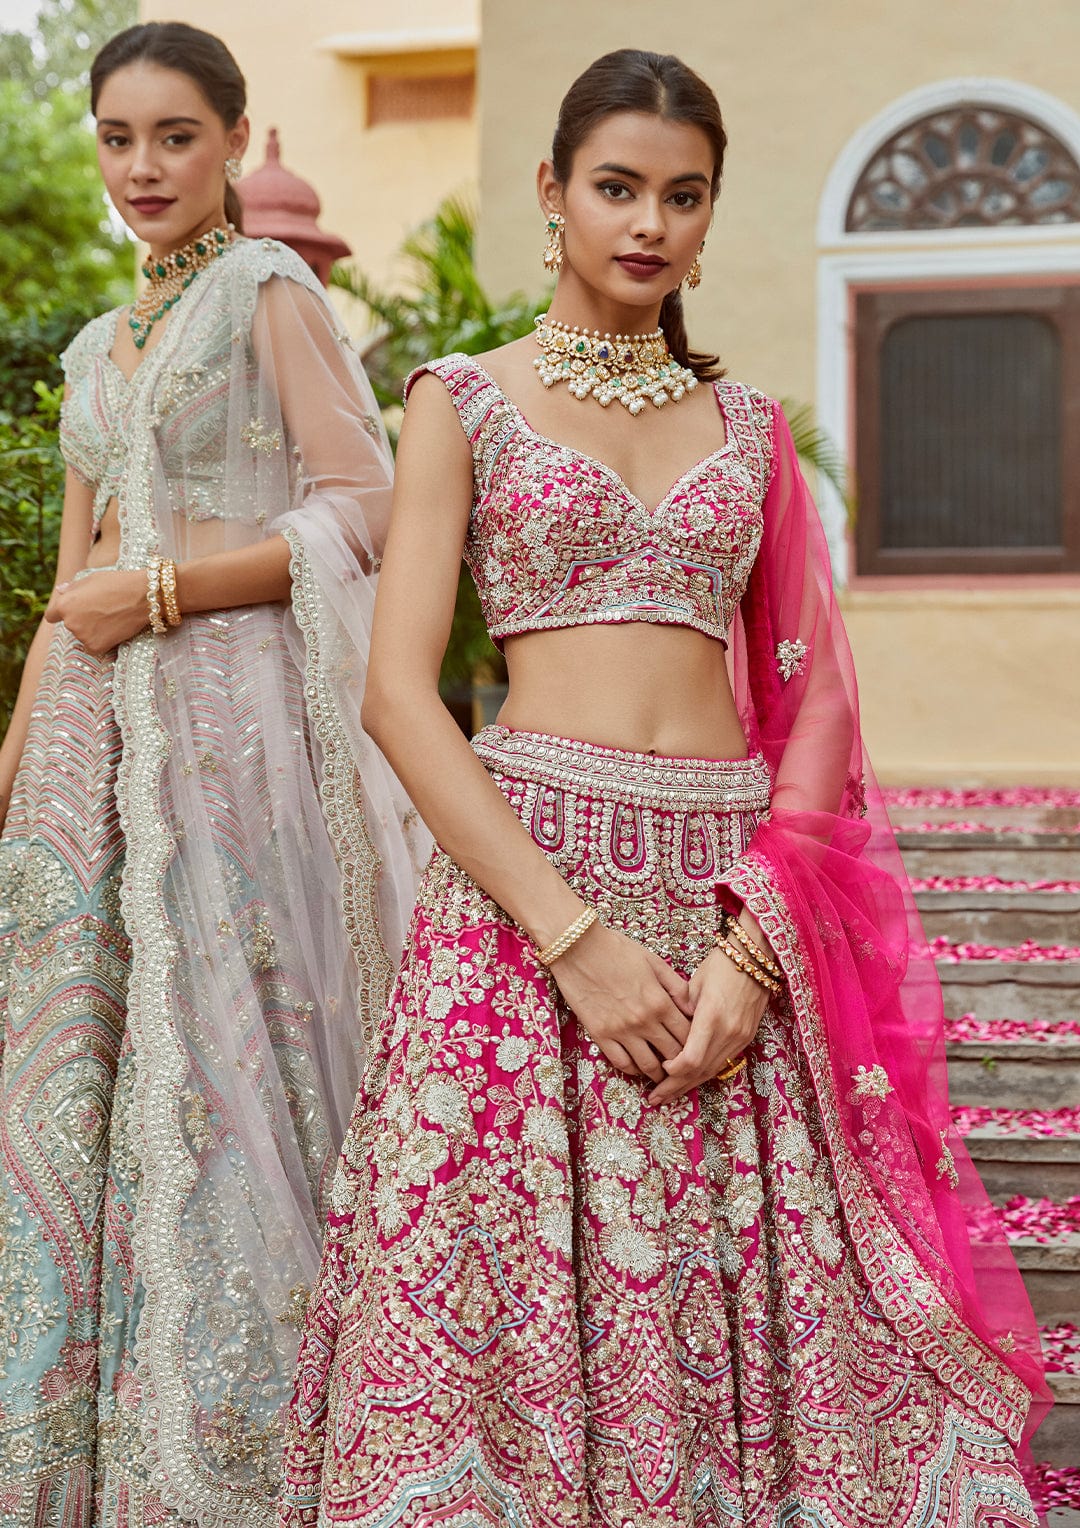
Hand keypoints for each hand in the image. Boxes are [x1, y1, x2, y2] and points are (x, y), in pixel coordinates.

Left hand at [45, 570, 148, 654]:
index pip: (52, 615)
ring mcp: (82, 636)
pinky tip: (112, 631)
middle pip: (70, 626)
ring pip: (82, 637)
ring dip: (92, 631)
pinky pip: (92, 648)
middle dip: (81, 620)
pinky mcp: (96, 646)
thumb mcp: (91, 579)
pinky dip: (100, 642)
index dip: (61, 613)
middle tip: (101, 611)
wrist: (142, 597)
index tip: (73, 612)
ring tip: (110, 619)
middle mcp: (69, 622)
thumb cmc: (117, 583)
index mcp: (64, 604)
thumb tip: (60, 591)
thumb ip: (73, 588)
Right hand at [548, 921, 692, 1085]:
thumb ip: (677, 987)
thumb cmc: (617, 949)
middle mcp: (644, 1021)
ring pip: (648, 1065)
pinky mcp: (600, 1035)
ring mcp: (621, 1030)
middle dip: (681, 1061)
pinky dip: (633, 1070)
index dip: (694, 1044)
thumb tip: (694, 1010)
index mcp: (660, 1002)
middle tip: (682, 1063)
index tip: (694, 1046)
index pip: (688, 1035)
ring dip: (659, 1072)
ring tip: (662, 1071)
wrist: (577, 947)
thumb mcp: (654, 962)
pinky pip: (621, 1063)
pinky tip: (638, 1066)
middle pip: (672, 1054)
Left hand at [647, 941, 769, 1105]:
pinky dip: (704, 1073)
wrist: (756, 957)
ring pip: (712, 1071)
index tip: (659, 1069)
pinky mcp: (746, 1038)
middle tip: (655, 1099)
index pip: (691, 1059)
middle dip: (676, 1087)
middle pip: (700, 1072)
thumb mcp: (694, 983)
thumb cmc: (720, 964)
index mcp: (711, 1017)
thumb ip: (680, 1009)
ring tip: (668, 1095)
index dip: (674, 1071)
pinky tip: (689, 1078)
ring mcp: (740, 1037)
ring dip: (689, 1085)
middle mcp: (728, 1032)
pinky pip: (722, 1062)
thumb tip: (665, 1030)